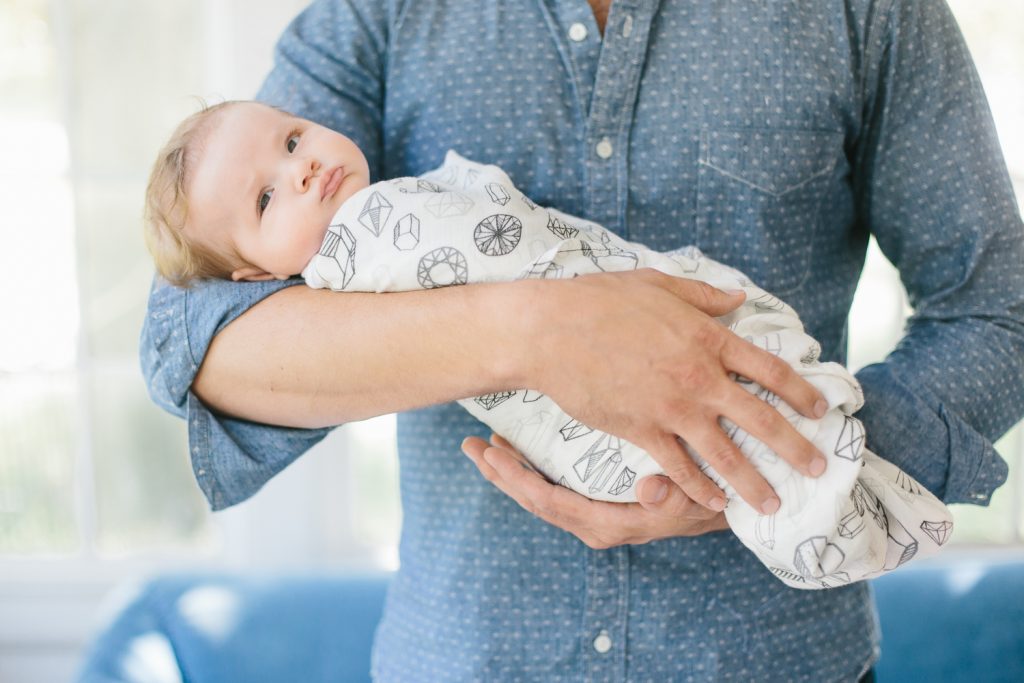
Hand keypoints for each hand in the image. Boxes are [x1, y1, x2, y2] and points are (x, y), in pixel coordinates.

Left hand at [461, 435, 728, 547]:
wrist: (719, 510)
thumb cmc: (704, 502)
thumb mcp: (694, 498)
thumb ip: (671, 496)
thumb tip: (649, 491)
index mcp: (605, 524)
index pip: (547, 502)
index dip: (515, 478)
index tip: (490, 453)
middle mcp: (591, 524)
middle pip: (532, 500)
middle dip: (500, 473)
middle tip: (470, 444)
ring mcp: (590, 515)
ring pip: (538, 495)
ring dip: (510, 471)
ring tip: (484, 444)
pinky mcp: (594, 504)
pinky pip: (552, 489)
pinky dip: (531, 469)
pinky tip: (520, 448)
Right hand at [519, 268, 828, 514]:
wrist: (551, 330)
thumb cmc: (600, 300)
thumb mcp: (658, 284)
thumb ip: (703, 295)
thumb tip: (738, 298)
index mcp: (708, 338)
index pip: (771, 370)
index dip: (802, 392)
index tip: (821, 410)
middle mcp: (700, 378)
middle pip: (762, 420)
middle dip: (795, 449)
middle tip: (819, 469)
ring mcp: (672, 409)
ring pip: (726, 455)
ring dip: (755, 483)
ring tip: (774, 505)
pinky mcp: (641, 430)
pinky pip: (679, 467)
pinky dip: (699, 489)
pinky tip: (714, 503)